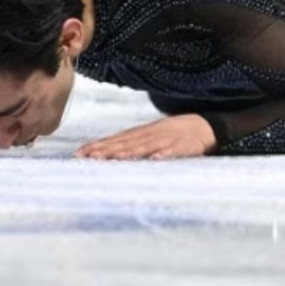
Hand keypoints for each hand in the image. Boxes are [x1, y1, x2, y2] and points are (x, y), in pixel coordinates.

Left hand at [75, 114, 216, 159]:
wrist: (205, 126)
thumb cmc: (174, 134)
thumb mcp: (151, 136)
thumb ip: (132, 144)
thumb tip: (108, 153)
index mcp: (141, 134)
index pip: (116, 139)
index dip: (98, 146)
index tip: (79, 154)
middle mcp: (150, 135)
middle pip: (126, 143)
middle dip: (107, 150)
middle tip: (89, 157)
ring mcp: (167, 139)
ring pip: (146, 146)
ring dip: (130, 152)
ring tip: (115, 158)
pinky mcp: (185, 146)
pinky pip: (174, 151)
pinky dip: (164, 154)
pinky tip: (155, 159)